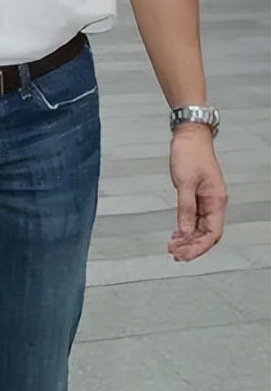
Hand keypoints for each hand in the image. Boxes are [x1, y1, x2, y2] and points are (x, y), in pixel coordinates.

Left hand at [168, 126, 227, 261]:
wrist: (189, 135)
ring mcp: (206, 200)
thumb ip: (186, 208)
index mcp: (216, 200)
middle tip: (175, 254)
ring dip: (188, 238)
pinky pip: (194, 218)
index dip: (199, 247)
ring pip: (200, 227)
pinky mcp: (197, 195)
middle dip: (192, 246)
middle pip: (207, 233)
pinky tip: (177, 234)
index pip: (212, 233)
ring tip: (173, 247)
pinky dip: (186, 228)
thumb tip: (185, 230)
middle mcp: (214, 203)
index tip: (184, 255)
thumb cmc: (190, 153)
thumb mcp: (185, 182)